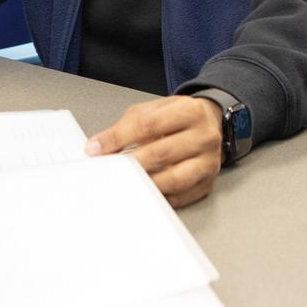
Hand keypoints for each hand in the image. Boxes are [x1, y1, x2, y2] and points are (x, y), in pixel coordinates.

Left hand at [85, 96, 223, 207]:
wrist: (209, 124)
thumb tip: (99, 146)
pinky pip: (179, 196)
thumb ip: (126, 126)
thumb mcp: (153, 110)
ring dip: (144, 182)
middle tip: (109, 169)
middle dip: (129, 163)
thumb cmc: (178, 117)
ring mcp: (209, 162)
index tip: (97, 148)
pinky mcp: (207, 184)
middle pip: (161, 153)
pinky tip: (143, 191)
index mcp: (190, 111)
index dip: (118, 137)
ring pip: (173, 179)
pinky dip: (158, 196)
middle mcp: (205, 137)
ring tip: (124, 181)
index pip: (148, 125)